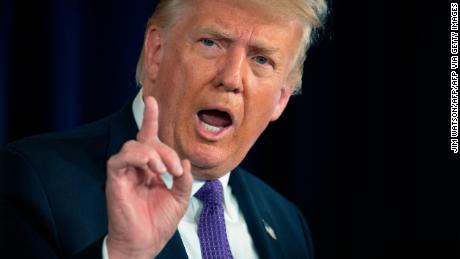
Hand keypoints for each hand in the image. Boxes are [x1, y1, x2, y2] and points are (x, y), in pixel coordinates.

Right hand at [105, 96, 192, 258]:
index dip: (150, 119)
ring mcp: (125, 172)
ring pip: (133, 146)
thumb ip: (183, 180)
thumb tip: (183, 161)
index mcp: (150, 169)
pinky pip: (119, 159)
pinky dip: (136, 157)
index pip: (149, 139)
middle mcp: (137, 167)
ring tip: (162, 170)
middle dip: (165, 150)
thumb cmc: (159, 223)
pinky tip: (150, 168)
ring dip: (152, 153)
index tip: (152, 100)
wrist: (145, 243)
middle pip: (147, 142)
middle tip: (175, 169)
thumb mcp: (179, 199)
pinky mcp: (115, 179)